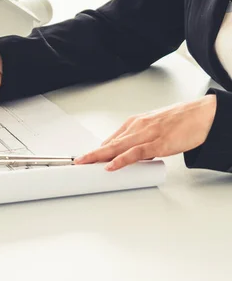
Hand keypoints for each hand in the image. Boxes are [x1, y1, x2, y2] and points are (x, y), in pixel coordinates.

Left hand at [75, 95, 217, 170]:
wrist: (203, 114)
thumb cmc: (181, 121)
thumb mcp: (155, 129)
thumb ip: (141, 141)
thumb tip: (130, 155)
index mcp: (135, 124)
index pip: (111, 140)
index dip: (96, 151)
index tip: (85, 159)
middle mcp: (137, 127)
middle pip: (109, 144)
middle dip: (91, 154)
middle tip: (77, 162)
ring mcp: (146, 135)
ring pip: (117, 147)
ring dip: (98, 157)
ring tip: (84, 164)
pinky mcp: (158, 143)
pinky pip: (135, 153)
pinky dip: (121, 160)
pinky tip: (110, 166)